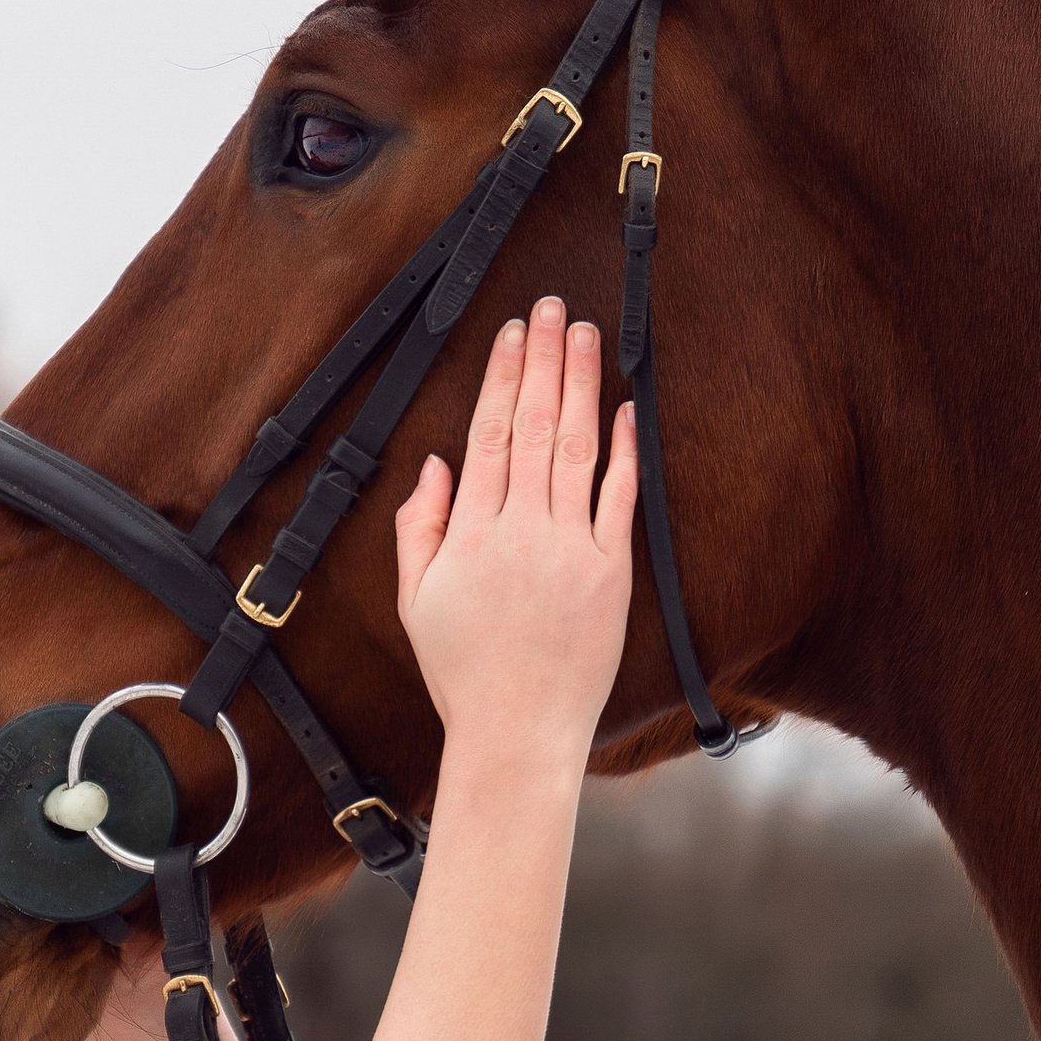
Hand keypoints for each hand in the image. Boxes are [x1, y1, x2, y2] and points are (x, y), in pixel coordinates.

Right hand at [394, 299, 637, 757]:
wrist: (517, 731)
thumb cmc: (463, 671)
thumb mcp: (414, 600)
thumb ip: (418, 526)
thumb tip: (437, 464)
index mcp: (469, 534)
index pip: (488, 435)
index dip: (502, 377)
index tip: (512, 333)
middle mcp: (520, 531)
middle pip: (534, 427)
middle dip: (543, 362)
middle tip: (552, 309)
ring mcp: (569, 549)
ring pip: (577, 449)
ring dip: (581, 386)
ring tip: (585, 336)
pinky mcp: (610, 572)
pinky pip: (619, 499)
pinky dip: (624, 451)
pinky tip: (626, 408)